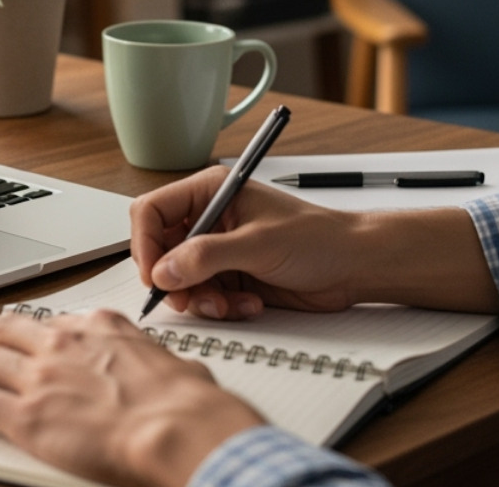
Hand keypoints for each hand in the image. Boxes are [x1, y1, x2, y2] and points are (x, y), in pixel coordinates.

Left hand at [0, 310, 263, 486]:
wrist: (178, 425)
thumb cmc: (186, 401)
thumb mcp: (172, 363)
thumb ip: (152, 364)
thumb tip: (168, 374)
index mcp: (100, 327)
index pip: (52, 323)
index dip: (29, 329)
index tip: (21, 332)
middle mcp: (63, 344)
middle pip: (8, 333)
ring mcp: (40, 378)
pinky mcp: (25, 417)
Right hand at [132, 166, 365, 319]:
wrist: (353, 266)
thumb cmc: (318, 238)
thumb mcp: (259, 244)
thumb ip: (207, 256)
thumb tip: (164, 271)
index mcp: (211, 192)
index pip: (152, 211)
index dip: (145, 244)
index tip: (154, 275)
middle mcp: (209, 219)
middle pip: (161, 250)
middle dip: (174, 279)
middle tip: (189, 298)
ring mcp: (219, 250)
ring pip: (180, 279)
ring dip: (202, 298)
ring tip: (230, 303)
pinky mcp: (230, 276)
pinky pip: (204, 297)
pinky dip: (222, 306)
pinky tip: (250, 303)